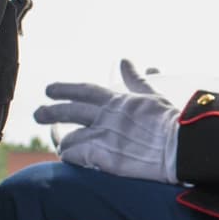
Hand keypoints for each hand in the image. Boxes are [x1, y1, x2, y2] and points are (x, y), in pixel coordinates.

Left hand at [34, 59, 178, 183]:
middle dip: (50, 111)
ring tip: (62, 147)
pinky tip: (70, 159)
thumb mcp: (152, 95)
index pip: (83, 90)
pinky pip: (77, 156)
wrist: (181, 147)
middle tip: (37, 113)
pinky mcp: (105, 158)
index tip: (49, 90)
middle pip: (69, 111)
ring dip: (65, 143)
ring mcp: (104, 137)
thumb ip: (135, 79)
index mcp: (117, 100)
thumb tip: (125, 61)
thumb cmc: (172, 122)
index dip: (64, 89)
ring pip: (71, 138)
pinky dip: (71, 157)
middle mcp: (106, 117)